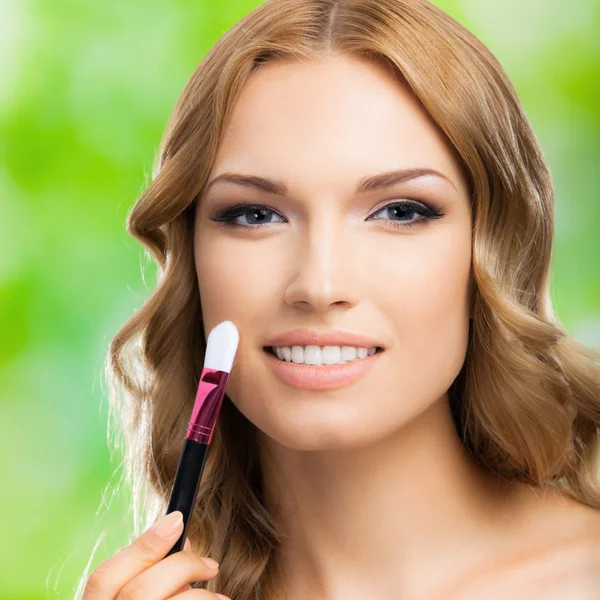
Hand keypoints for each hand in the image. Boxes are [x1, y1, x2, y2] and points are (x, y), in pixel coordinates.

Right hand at [82, 511, 230, 599]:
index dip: (144, 545)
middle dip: (180, 568)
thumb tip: (175, 527)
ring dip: (200, 597)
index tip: (178, 519)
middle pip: (140, 592)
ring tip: (220, 597)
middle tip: (210, 565)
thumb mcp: (126, 594)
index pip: (104, 577)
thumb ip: (143, 568)